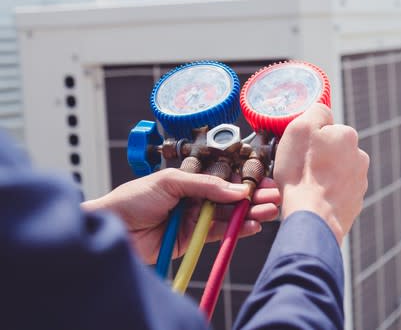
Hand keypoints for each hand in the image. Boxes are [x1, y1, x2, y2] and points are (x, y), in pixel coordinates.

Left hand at [82, 168, 280, 263]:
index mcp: (190, 179)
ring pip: (230, 215)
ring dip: (251, 213)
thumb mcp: (170, 181)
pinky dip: (238, 230)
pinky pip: (221, 233)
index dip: (245, 179)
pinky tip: (253, 225)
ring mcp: (196, 218)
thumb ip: (206, 185)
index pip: (224, 177)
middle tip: (274, 196)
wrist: (112, 228)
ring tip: (269, 211)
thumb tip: (236, 190)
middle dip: (253, 196)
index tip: (264, 180)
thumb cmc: (132, 198)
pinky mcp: (194, 238)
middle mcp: (196, 197)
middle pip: (231, 197)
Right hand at [274, 103, 369, 243]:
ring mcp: (359, 181)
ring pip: (335, 171)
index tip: (299, 150)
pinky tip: (314, 199)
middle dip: (318, 157)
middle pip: (332, 150)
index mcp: (348, 135)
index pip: (326, 128)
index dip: (309, 138)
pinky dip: (326, 193)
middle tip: (299, 168)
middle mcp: (359, 156)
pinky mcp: (355, 202)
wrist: (313, 218)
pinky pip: (337, 192)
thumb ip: (315, 111)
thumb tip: (323, 111)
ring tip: (305, 186)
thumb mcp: (299, 129)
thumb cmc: (302, 173)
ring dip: (322, 175)